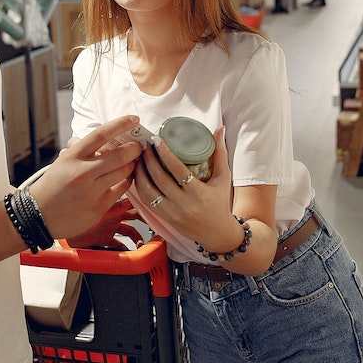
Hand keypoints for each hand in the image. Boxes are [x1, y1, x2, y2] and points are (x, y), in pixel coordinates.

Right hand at [30, 116, 142, 240]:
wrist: (39, 215)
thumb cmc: (53, 185)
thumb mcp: (64, 161)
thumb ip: (84, 149)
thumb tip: (108, 137)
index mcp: (72, 156)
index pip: (100, 134)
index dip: (120, 124)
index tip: (134, 119)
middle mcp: (82, 172)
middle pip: (119, 155)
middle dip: (134, 148)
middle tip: (138, 146)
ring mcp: (91, 191)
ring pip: (124, 172)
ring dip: (132, 165)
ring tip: (131, 162)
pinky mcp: (98, 207)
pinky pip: (122, 190)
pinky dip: (127, 181)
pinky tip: (125, 179)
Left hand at [130, 127, 239, 250]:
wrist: (217, 233)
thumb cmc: (221, 202)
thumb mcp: (223, 178)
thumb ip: (220, 153)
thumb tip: (219, 129)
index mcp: (198, 193)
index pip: (177, 170)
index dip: (165, 153)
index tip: (157, 140)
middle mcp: (183, 204)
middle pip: (160, 179)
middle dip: (149, 159)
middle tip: (145, 145)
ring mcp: (172, 213)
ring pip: (149, 191)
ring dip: (140, 173)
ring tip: (138, 157)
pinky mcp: (164, 218)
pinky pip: (146, 202)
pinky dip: (139, 186)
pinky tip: (138, 174)